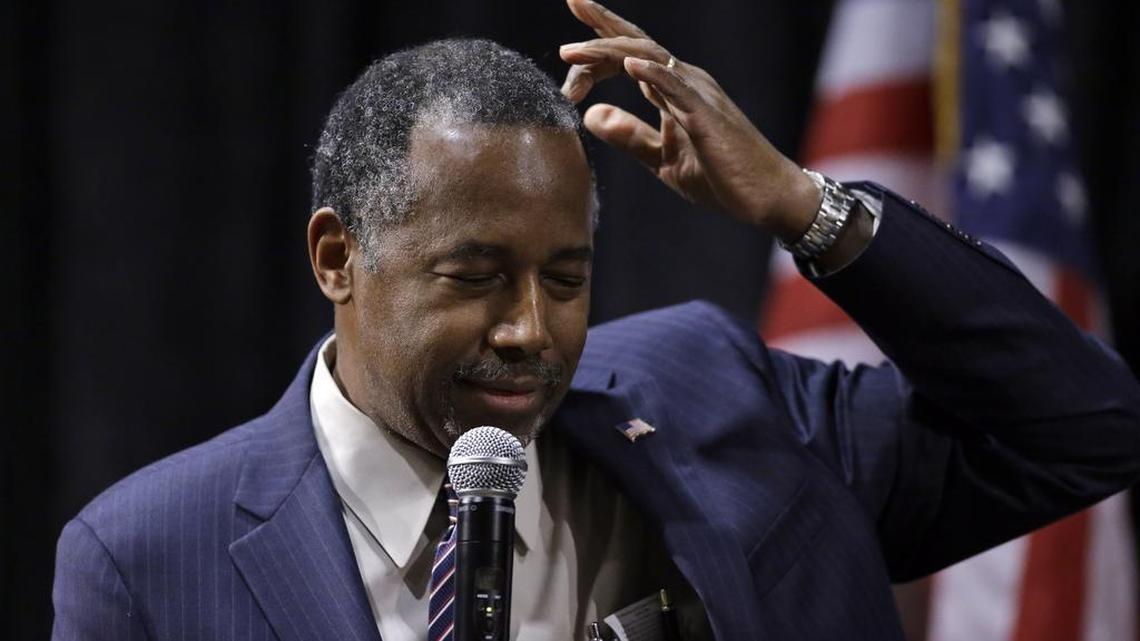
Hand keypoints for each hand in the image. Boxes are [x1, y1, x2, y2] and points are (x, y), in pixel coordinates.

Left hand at [559, 0, 819, 241]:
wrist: (766, 196)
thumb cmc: (720, 176)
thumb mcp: (661, 159)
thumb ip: (628, 136)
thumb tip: (590, 116)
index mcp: (674, 90)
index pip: (632, 56)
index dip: (600, 46)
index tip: (568, 48)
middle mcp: (686, 82)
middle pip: (637, 44)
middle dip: (602, 25)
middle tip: (572, 0)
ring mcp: (698, 94)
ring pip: (649, 59)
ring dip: (610, 51)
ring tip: (574, 53)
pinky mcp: (707, 116)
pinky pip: (677, 88)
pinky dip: (652, 73)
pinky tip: (628, 65)